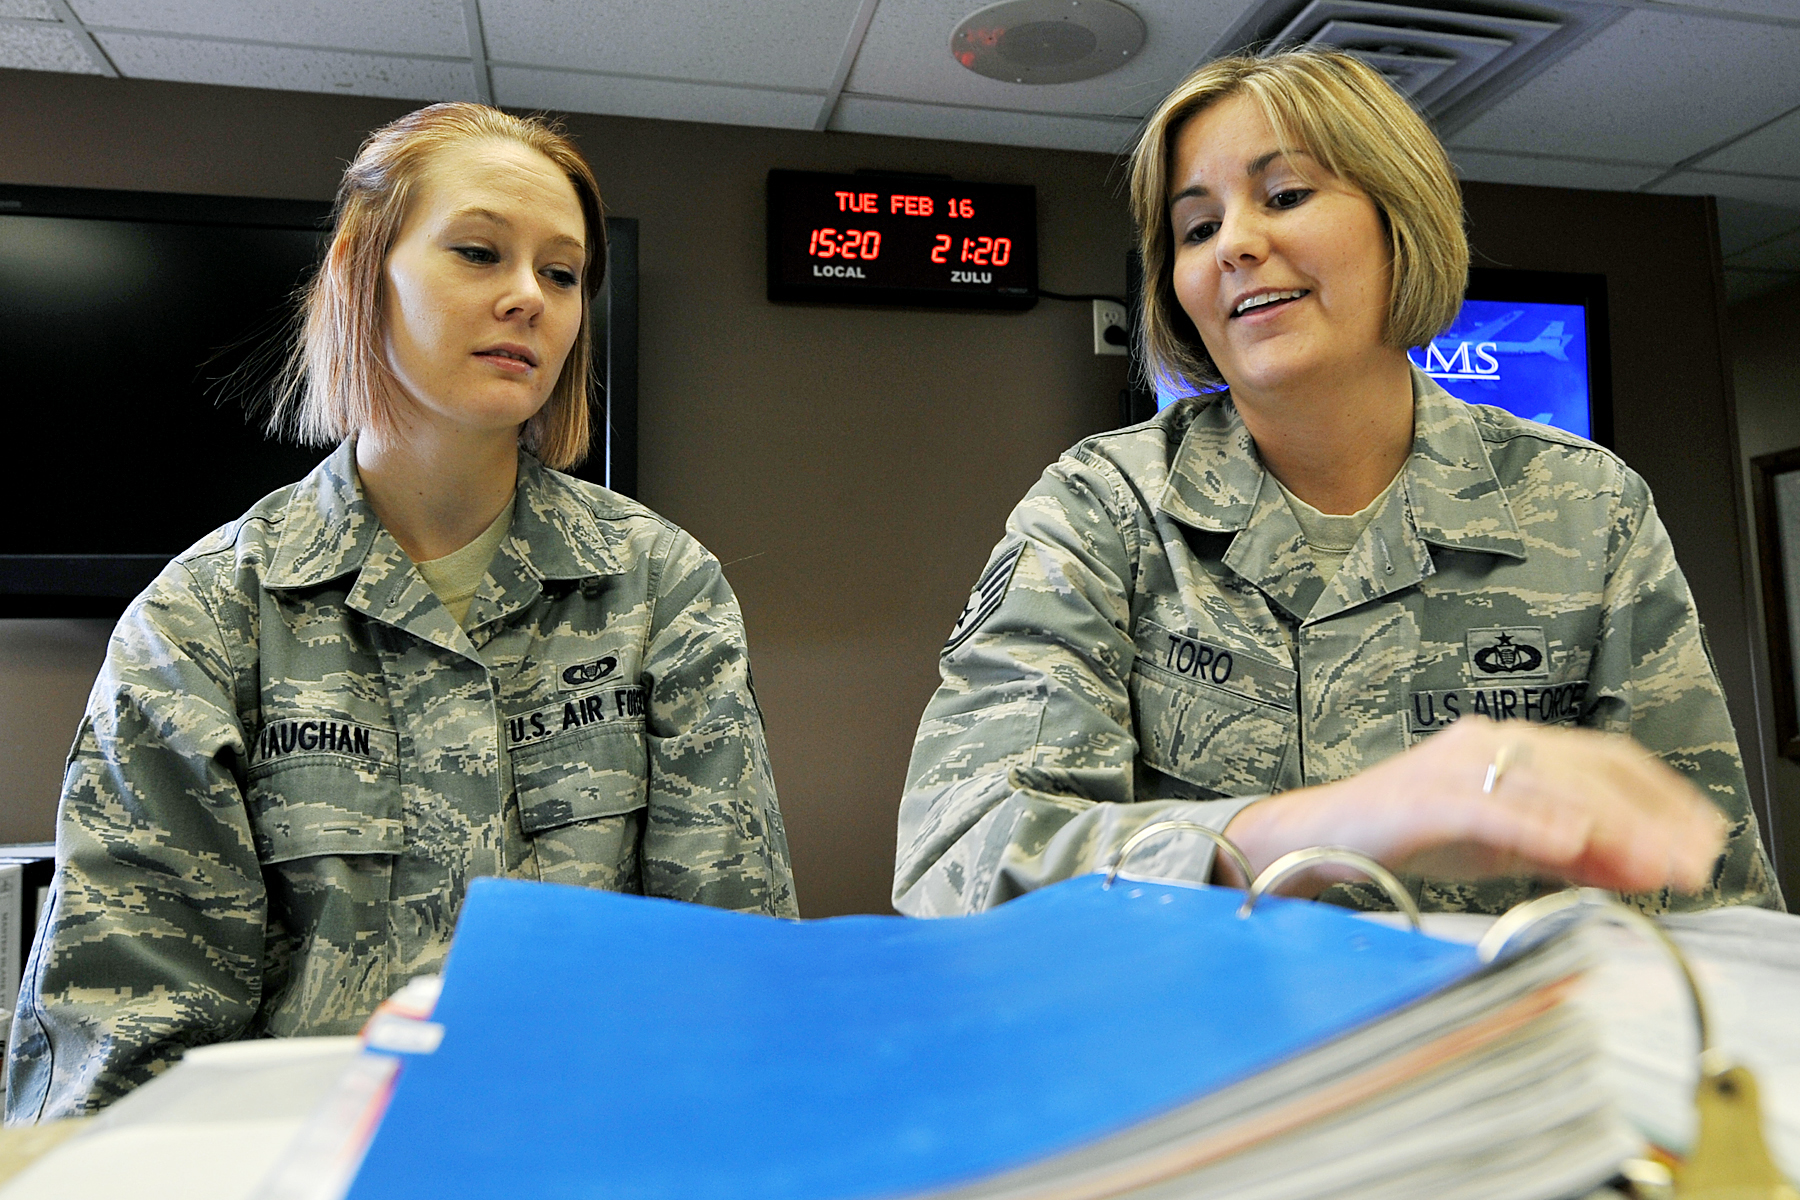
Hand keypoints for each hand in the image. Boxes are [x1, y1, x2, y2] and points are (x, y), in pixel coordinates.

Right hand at [1215, 716, 1724, 894]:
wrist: (1320, 834)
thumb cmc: (1408, 834)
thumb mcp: (1503, 844)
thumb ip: (1568, 849)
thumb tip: (1640, 864)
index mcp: (1510, 745)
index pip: (1605, 758)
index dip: (1661, 796)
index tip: (1703, 837)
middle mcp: (1488, 741)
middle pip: (1587, 770)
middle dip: (1650, 817)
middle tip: (1692, 860)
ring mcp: (1454, 764)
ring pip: (1548, 785)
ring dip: (1608, 826)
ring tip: (1651, 862)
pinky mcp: (1423, 796)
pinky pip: (1488, 805)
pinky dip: (1534, 822)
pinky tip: (1570, 842)